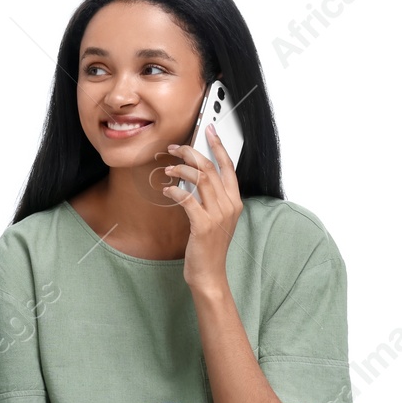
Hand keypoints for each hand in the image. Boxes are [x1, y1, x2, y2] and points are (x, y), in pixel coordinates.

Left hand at [158, 121, 243, 292]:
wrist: (209, 273)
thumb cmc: (209, 246)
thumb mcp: (215, 219)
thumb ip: (210, 198)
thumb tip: (192, 177)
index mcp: (234, 201)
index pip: (229, 166)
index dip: (218, 145)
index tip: (208, 130)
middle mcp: (229, 205)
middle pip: (210, 168)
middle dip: (191, 153)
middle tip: (174, 148)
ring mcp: (218, 215)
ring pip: (200, 179)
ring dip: (181, 169)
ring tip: (168, 169)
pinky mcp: (203, 225)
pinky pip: (187, 199)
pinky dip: (175, 191)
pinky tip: (167, 191)